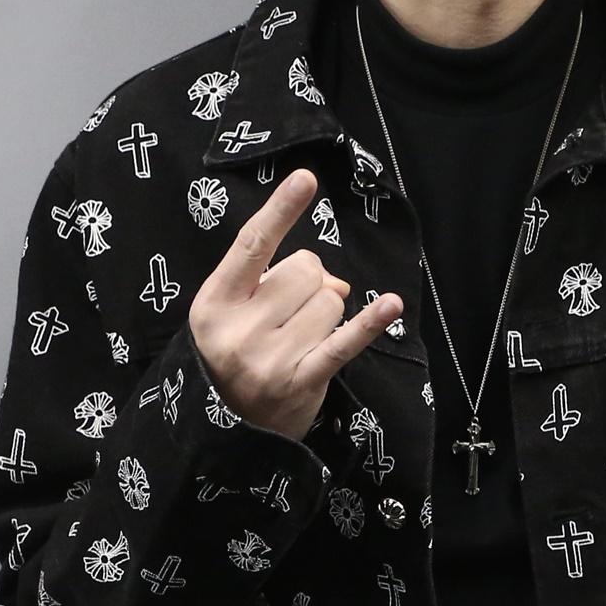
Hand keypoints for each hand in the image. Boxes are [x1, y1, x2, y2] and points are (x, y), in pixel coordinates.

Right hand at [188, 168, 402, 442]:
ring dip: (328, 313)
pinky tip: (390, 305)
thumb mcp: (233, 312)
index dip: (281, 210)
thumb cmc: (235, 354)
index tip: (306, 178)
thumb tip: (335, 282)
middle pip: (306, 271)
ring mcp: (270, 358)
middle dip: (311, 283)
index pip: (253, 245)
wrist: (226, 427)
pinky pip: (344, 342)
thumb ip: (275, 281)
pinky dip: (371, 322)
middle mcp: (240, 329)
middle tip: (291, 313)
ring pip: (330, 301)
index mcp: (215, 302)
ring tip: (301, 338)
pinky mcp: (302, 382)